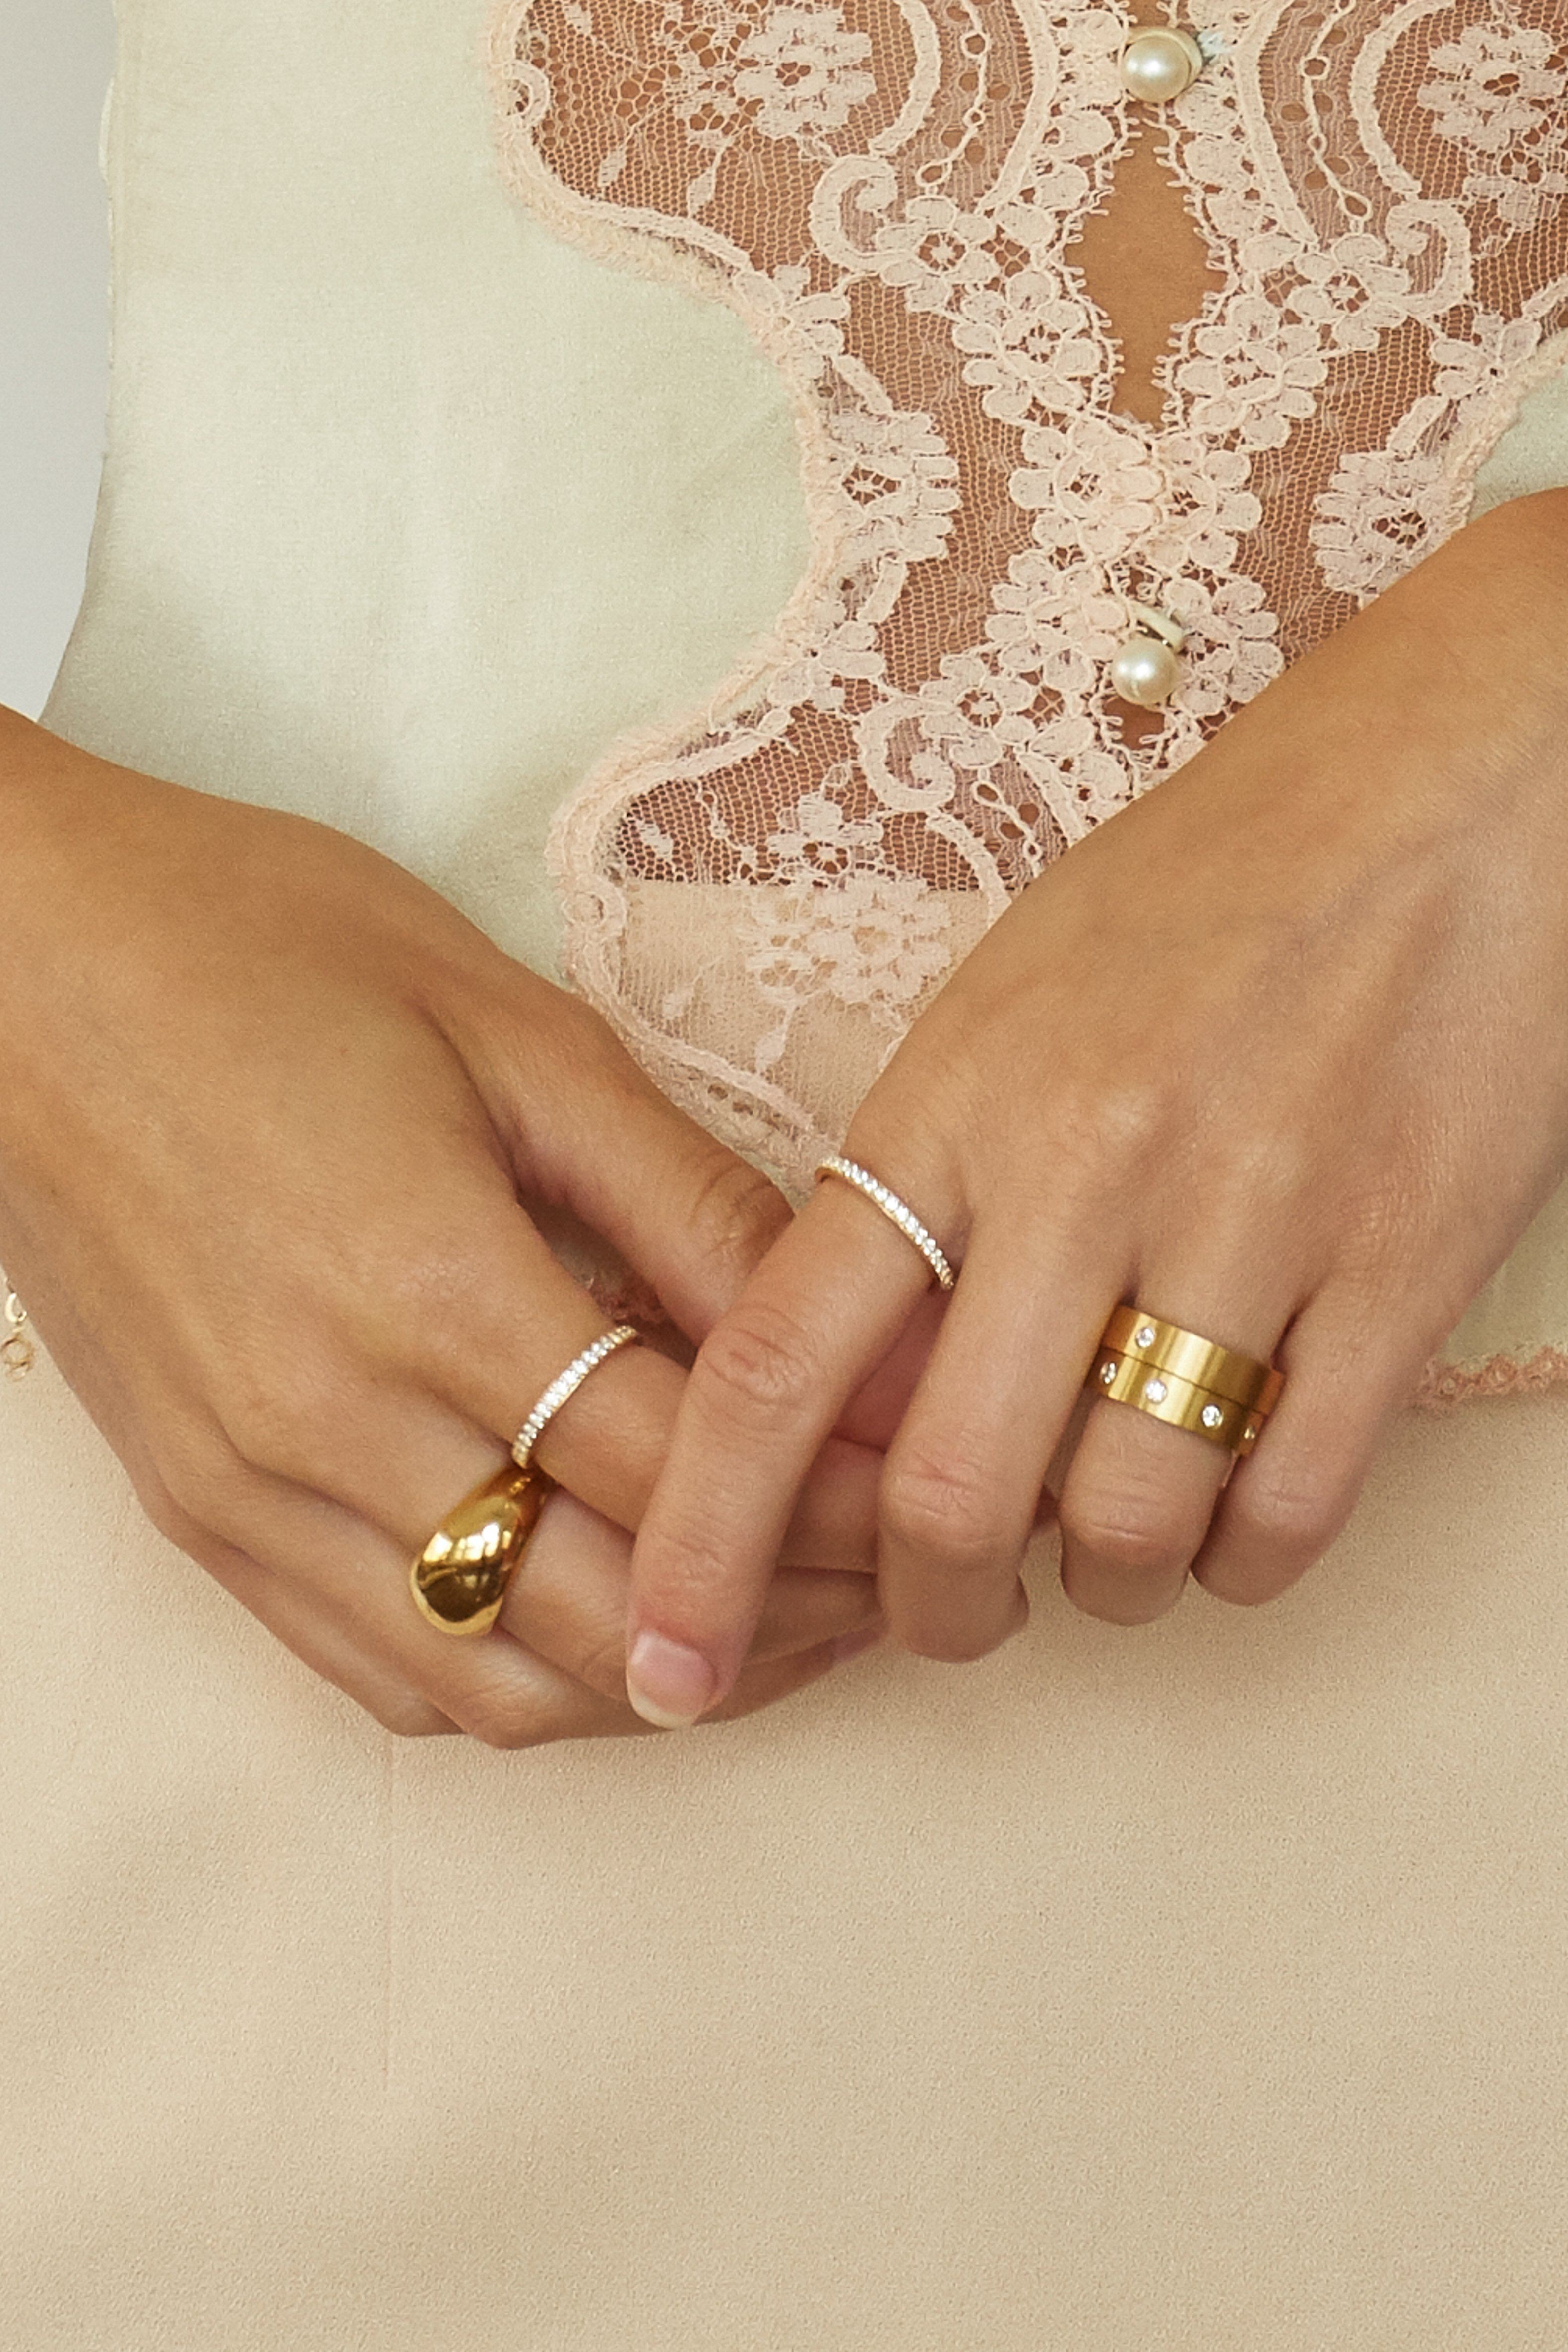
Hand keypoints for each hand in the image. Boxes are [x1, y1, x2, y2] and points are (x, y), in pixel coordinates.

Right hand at [0, 716, 883, 1742]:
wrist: (15, 964)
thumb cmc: (259, 946)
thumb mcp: (507, 1026)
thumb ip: (676, 1192)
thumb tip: (829, 1313)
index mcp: (425, 1278)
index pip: (682, 1469)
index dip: (829, 1499)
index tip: (920, 1483)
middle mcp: (327, 1421)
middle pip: (608, 1621)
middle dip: (776, 1621)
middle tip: (881, 1574)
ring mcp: (247, 1489)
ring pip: (498, 1689)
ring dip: (658, 1682)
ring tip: (766, 1616)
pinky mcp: (196, 1513)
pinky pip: (378, 1675)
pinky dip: (514, 1686)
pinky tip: (601, 1627)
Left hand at [621, 488, 1567, 1722]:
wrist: (1447, 787)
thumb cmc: (1203, 892)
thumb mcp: (1003, 1007)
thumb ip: (918, 1195)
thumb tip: (845, 1398)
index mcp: (955, 1101)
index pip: (777, 1358)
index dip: (703, 1535)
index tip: (667, 1657)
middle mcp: (1085, 1170)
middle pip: (947, 1494)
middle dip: (925, 1606)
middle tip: (944, 1609)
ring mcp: (1253, 1222)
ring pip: (1123, 1526)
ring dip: (1096, 1588)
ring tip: (1105, 1545)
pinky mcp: (1403, 1266)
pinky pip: (1291, 1506)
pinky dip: (1240, 1564)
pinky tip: (1228, 1524)